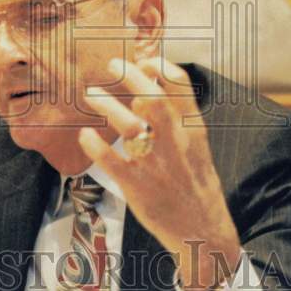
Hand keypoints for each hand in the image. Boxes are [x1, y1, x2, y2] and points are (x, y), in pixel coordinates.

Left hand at [79, 57, 240, 290]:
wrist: (205, 231)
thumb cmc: (194, 182)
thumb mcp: (196, 144)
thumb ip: (176, 115)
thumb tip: (144, 87)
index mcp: (194, 129)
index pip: (181, 86)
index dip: (160, 66)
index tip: (143, 59)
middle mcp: (177, 142)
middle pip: (153, 98)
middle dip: (130, 76)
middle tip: (111, 65)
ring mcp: (158, 165)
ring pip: (130, 127)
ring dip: (107, 105)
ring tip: (91, 94)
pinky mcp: (139, 188)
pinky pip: (113, 161)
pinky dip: (96, 145)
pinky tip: (85, 135)